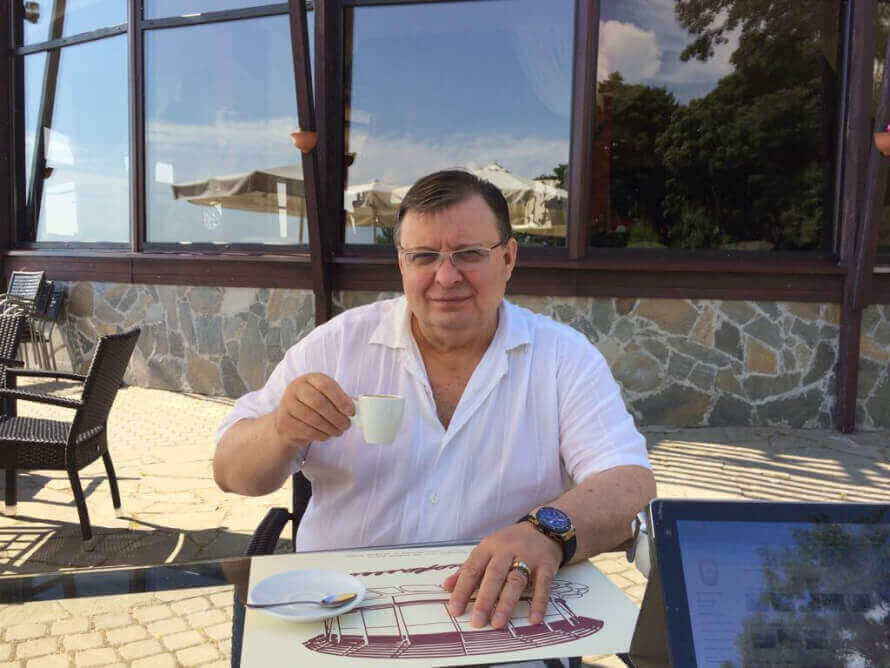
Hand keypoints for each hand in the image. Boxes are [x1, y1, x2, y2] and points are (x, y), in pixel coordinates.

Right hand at [273, 373, 353, 448]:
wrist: (290, 419)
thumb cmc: (314, 406)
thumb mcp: (328, 397)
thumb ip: (341, 400)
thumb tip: (355, 408)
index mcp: (310, 379)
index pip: (325, 385)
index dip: (340, 399)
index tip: (351, 411)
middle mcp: (296, 388)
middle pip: (318, 402)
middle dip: (336, 416)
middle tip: (346, 425)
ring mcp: (287, 404)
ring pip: (312, 418)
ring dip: (330, 428)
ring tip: (339, 431)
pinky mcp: (284, 421)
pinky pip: (306, 430)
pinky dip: (320, 435)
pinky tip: (327, 435)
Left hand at [442, 522, 561, 629]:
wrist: (543, 527)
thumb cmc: (510, 542)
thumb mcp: (487, 549)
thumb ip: (468, 569)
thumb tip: (447, 586)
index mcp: (489, 547)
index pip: (472, 569)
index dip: (462, 589)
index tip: (455, 609)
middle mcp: (507, 550)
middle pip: (494, 576)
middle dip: (484, 599)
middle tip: (477, 621)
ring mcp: (528, 557)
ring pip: (515, 581)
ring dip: (507, 603)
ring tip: (498, 622)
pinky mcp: (546, 565)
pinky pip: (542, 585)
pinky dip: (538, 602)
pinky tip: (533, 618)